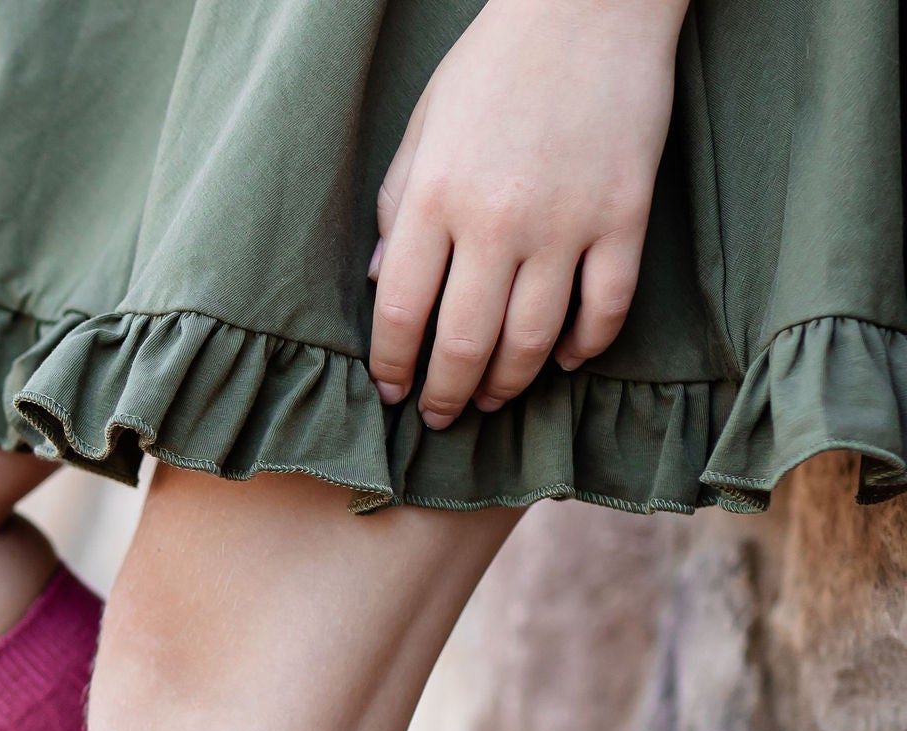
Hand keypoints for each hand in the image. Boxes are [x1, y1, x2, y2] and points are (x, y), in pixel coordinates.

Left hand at [368, 0, 685, 428]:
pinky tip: (563, 359)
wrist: (592, 0)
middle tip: (440, 415)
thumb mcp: (424, 126)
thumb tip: (379, 288)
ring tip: (493, 398)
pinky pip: (606, 309)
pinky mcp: (624, 215)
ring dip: (508, 385)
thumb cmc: (495, 63)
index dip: (392, 367)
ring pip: (531, 342)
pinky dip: (584, 346)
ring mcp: (566, 221)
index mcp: (434, 198)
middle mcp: (496, 220)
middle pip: (464, 346)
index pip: (399, 315)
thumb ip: (396, 208)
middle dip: (446, 395)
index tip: (392, 391)